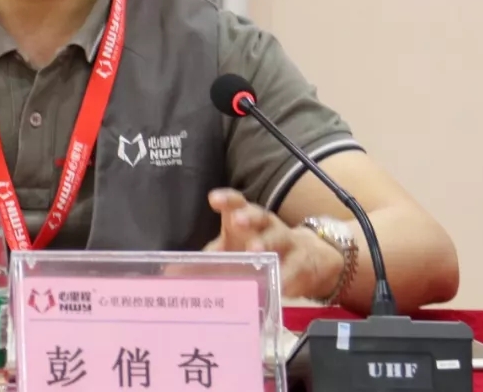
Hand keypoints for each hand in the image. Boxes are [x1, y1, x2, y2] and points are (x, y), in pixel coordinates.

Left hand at [204, 189, 342, 300]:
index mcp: (247, 218)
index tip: (213, 199)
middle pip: (258, 214)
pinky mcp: (302, 263)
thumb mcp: (234, 251)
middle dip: (247, 216)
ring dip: (266, 242)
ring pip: (278, 236)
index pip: (237, 203)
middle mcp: (267, 225)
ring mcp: (287, 242)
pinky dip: (286, 276)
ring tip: (255, 250)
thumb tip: (174, 272)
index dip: (226, 199)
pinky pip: (294, 268)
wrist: (308, 260)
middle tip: (235, 221)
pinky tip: (279, 284)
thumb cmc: (261, 249)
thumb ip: (209, 258)